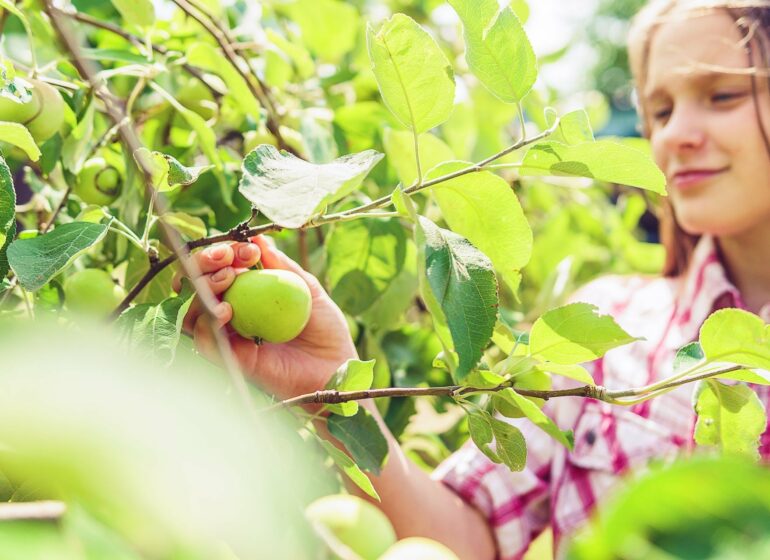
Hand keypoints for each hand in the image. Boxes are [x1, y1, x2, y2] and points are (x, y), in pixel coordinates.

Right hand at [174, 236, 357, 400]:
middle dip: (204, 263)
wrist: (336, 367)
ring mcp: (230, 337)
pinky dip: (207, 323)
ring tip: (227, 280)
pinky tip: (225, 311)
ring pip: (194, 311)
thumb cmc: (326, 329)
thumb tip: (258, 238)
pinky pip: (205, 341)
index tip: (248, 250)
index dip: (226, 252)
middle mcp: (234, 314)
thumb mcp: (308, 288)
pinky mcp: (232, 360)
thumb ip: (282, 266)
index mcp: (249, 294)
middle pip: (199, 284)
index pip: (222, 268)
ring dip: (203, 289)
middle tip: (226, 259)